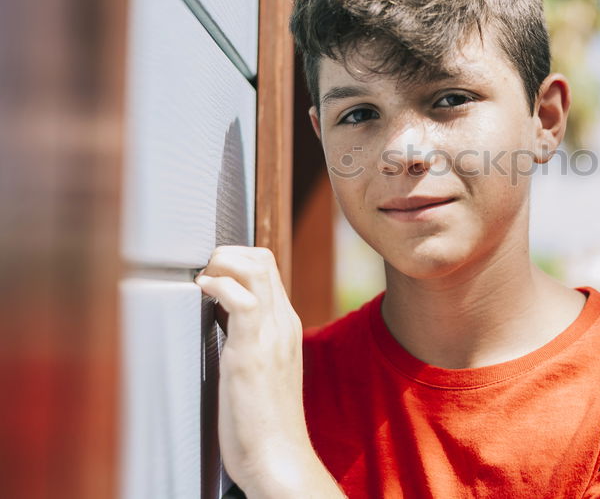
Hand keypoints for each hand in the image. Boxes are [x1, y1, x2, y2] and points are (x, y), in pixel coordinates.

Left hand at [195, 245, 311, 493]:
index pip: (269, 270)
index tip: (209, 278)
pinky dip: (218, 285)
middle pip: (264, 258)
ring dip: (222, 263)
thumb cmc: (263, 423)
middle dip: (226, 254)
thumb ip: (250, 345)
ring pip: (257, 268)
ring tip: (202, 282)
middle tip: (202, 276)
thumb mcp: (259, 373)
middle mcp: (284, 324)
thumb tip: (220, 328)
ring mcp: (271, 335)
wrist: (279, 458)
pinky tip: (201, 293)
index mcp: (286, 327)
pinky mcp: (253, 352)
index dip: (235, 261)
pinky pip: (242, 300)